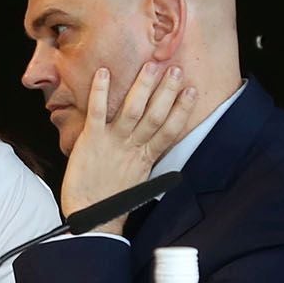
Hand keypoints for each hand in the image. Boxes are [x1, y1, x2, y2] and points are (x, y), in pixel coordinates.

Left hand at [60, 62, 202, 217]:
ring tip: (151, 66)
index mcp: (146, 157)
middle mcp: (133, 147)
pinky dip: (101, 91)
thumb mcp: (138, 177)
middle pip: (155, 115)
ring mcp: (113, 142)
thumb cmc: (111, 198)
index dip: (182, 109)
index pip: (170, 129)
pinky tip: (104, 72)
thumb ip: (145, 156)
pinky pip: (98, 112)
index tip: (192, 90)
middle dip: (167, 91)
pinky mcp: (91, 140)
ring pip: (133, 109)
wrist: (90, 216)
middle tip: (176, 68)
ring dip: (143, 86)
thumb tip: (155, 140)